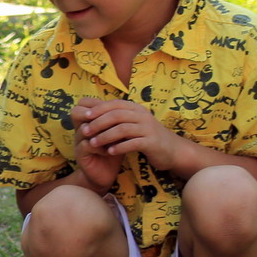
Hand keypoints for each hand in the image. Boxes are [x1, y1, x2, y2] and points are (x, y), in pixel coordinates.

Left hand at [71, 97, 189, 187]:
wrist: (172, 150)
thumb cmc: (147, 137)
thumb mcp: (133, 124)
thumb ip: (118, 119)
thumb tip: (93, 114)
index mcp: (136, 108)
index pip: (114, 104)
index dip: (98, 109)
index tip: (84, 117)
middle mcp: (142, 115)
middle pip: (116, 115)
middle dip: (98, 123)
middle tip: (85, 131)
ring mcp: (148, 128)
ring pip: (122, 129)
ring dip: (105, 136)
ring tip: (93, 143)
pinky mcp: (152, 142)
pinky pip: (132, 143)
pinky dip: (119, 147)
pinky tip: (109, 152)